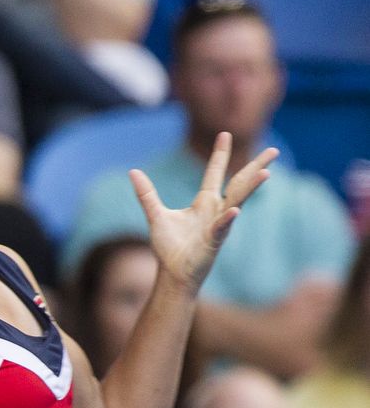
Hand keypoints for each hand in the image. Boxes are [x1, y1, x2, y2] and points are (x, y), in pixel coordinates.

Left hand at [130, 132, 276, 291]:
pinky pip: (222, 227)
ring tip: (266, 172)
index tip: (225, 134)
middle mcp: (215, 211)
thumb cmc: (169, 247)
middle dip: (255, 166)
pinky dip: (227, 219)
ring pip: (237, 202)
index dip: (220, 154)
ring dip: (251, 187)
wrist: (172, 274)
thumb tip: (133, 172)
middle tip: (273, 150)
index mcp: (204, 203)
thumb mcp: (155, 215)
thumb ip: (147, 193)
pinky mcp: (214, 241)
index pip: (214, 173)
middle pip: (238, 183)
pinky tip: (235, 210)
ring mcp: (218, 225)